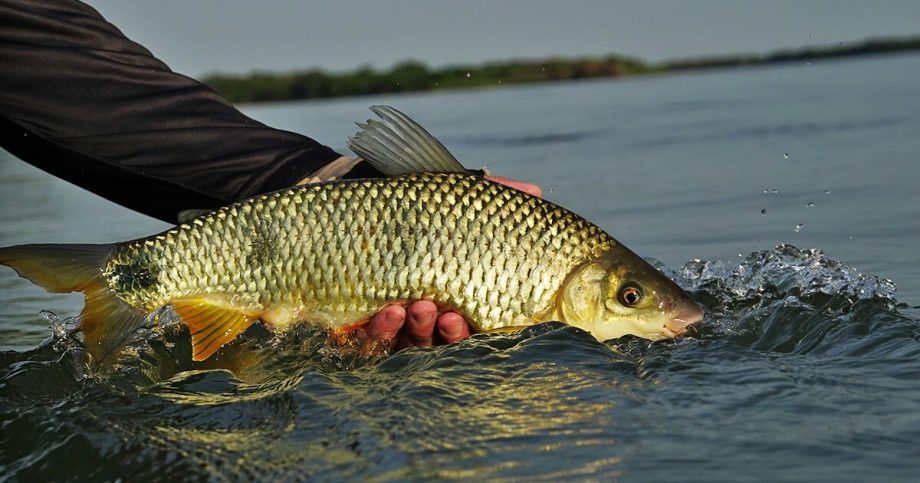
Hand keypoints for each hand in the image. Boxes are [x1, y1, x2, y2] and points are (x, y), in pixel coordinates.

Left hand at [302, 160, 541, 349]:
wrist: (346, 206)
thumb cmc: (406, 207)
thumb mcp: (446, 198)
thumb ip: (488, 195)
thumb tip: (535, 189)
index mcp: (451, 298)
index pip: (469, 325)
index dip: (471, 328)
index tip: (469, 313)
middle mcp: (422, 319)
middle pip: (439, 343)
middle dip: (447, 332)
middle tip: (448, 314)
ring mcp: (389, 326)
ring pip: (407, 345)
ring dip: (417, 331)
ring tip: (419, 307)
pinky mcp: (354, 325)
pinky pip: (368, 342)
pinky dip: (379, 331)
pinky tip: (388, 312)